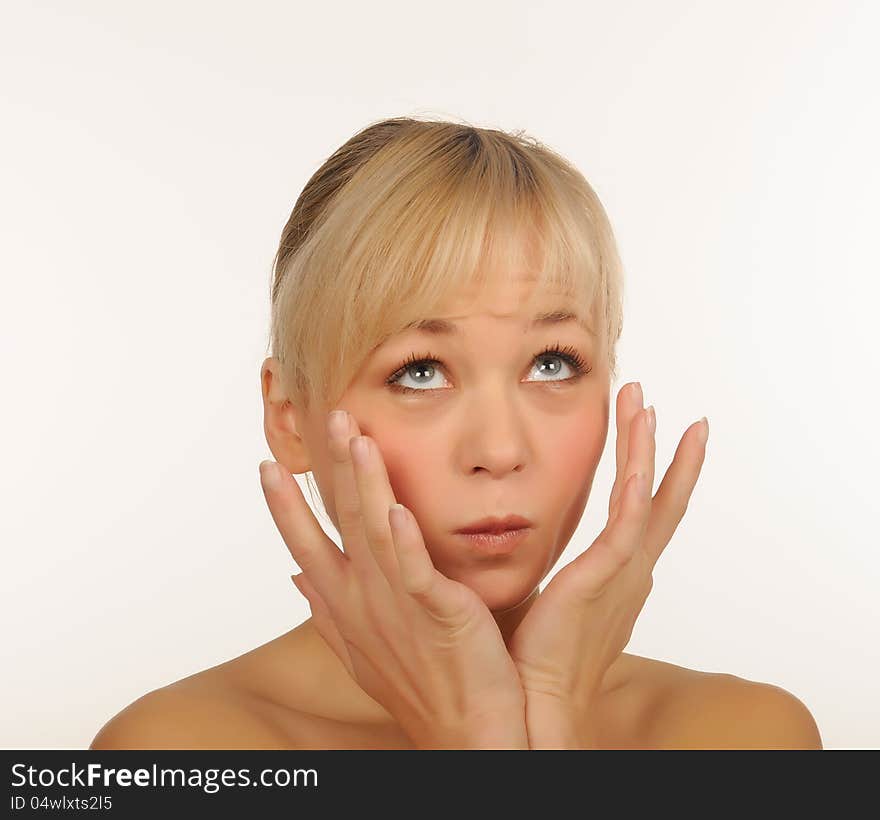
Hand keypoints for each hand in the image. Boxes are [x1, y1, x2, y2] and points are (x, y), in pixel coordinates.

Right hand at [259, 409, 527, 748]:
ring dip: (365, 484)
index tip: (267, 469)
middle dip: (331, 470)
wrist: (467, 733)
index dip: (285, 509)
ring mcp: (398, 606)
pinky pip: (417, 571)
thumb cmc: (418, 686)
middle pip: (341, 525)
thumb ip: (328, 610)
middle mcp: (364, 601)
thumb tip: (295, 579)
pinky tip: (397, 508)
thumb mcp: (361, 647)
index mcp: (346, 606)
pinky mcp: (439, 612)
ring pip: (376, 532)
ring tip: (356, 438)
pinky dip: (405, 541)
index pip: (305, 548)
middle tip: (325, 418)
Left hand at [507, 382, 708, 746]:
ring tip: (645, 405)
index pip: (644, 513)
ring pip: (647, 498)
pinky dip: (639, 489)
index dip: (655, 472)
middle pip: (660, 499)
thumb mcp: (555, 601)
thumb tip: (541, 555)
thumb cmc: (538, 658)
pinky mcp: (605, 578)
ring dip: (647, 449)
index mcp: (618, 576)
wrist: (535, 701)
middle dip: (662, 449)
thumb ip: (558, 573)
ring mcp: (622, 573)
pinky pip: (628, 524)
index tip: (651, 431)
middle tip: (661, 405)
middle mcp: (630, 571)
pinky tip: (642, 459)